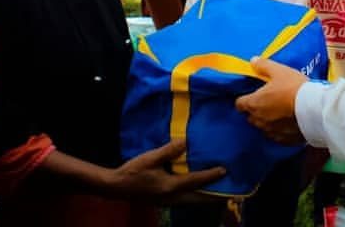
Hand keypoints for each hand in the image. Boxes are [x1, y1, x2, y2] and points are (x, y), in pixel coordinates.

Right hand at [107, 139, 225, 201]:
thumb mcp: (151, 158)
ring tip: (216, 191)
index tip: (224, 170)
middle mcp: (173, 197)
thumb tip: (186, 142)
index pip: (196, 181)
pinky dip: (194, 196)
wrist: (116, 187)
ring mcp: (168, 201)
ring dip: (204, 197)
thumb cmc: (133, 171)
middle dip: (213, 196)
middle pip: (198, 199)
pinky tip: (195, 190)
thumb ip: (169, 151)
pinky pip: (185, 200)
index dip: (211, 176)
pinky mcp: (164, 200)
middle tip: (228, 192)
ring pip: (192, 201)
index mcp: (171, 186)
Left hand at [235, 57, 306, 144]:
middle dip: (255, 110)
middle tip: (266, 102)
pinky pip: (276, 135)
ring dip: (266, 121)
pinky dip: (278, 130)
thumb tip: (253, 61)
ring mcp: (271, 131)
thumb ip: (264, 66)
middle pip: (250, 116)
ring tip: (278, 113)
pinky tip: (287, 124)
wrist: (314, 109)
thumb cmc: (294, 88)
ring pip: (262, 127)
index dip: (243, 99)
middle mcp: (259, 120)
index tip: (250, 96)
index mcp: (254, 103)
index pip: (239, 104)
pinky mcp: (284, 140)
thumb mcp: (279, 71)